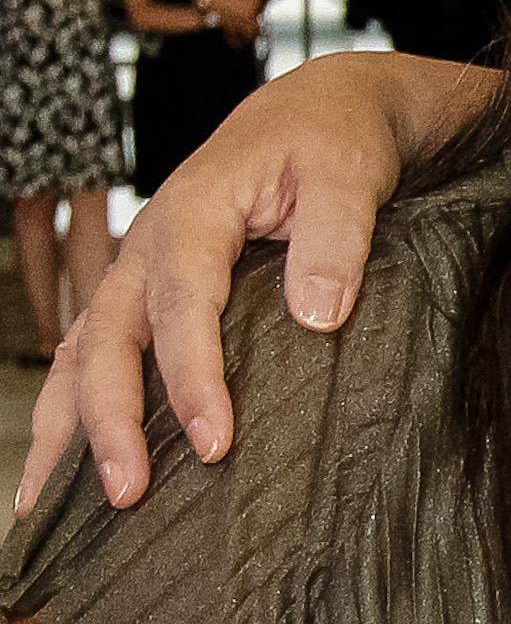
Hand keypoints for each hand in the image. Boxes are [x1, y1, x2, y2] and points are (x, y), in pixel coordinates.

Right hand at [18, 58, 423, 513]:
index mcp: (192, 215)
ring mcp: (133, 274)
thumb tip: (318, 317)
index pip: (182, 306)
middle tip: (128, 495)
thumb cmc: (331, 145)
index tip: (214, 442)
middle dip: (110, 422)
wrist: (312, 112)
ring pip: (77, 355)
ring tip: (49, 511)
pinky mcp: (140, 295)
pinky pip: (87, 357)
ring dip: (66, 430)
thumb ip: (335, 241)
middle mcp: (145, 248)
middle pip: (106, 340)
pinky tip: (54, 478)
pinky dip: (67, 414)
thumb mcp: (347, 176)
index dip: (192, 378)